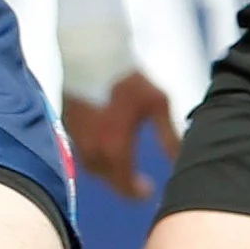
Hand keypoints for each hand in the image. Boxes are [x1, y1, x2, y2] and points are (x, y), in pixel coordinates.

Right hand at [66, 71, 181, 201]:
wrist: (91, 55)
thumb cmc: (127, 79)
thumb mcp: (157, 104)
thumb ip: (169, 135)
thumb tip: (181, 158)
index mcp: (115, 150)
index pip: (126, 185)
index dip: (138, 193)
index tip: (149, 191)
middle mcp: (93, 152)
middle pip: (108, 179)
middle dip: (122, 183)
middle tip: (136, 181)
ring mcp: (77, 139)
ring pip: (93, 167)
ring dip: (108, 171)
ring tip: (121, 165)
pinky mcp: (69, 126)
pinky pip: (83, 152)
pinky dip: (96, 155)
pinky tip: (104, 146)